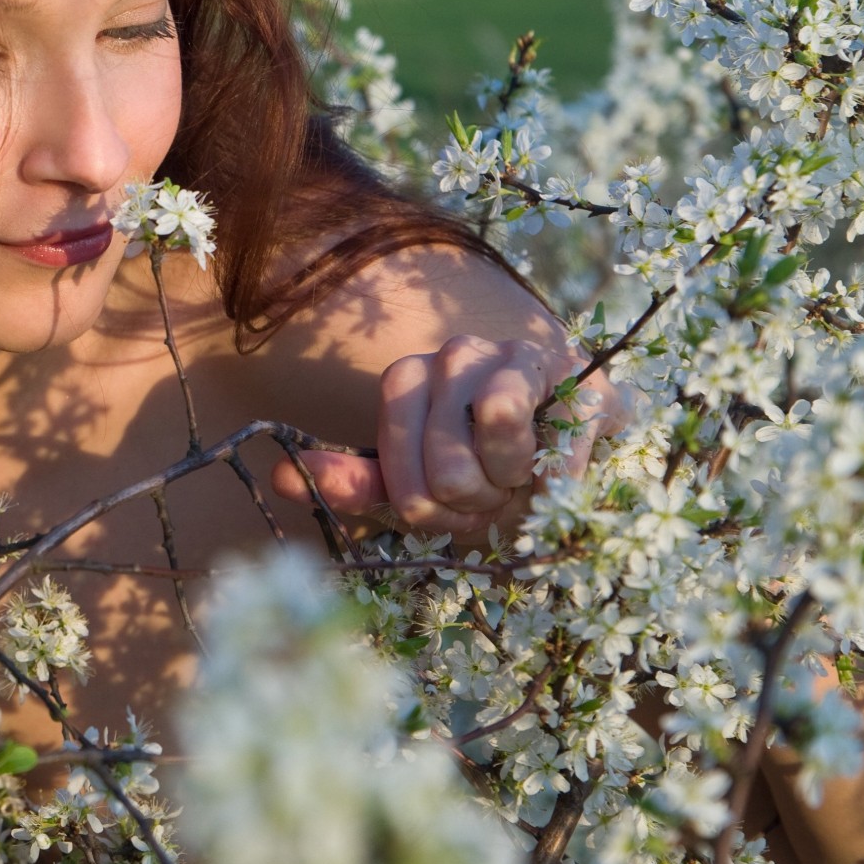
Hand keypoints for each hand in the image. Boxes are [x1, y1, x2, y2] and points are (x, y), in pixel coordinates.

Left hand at [271, 333, 635, 546]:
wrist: (573, 470)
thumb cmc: (487, 478)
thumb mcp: (419, 489)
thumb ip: (359, 483)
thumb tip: (283, 476)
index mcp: (411, 377)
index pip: (394, 438)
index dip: (419, 490)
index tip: (440, 509)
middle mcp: (458, 354)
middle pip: (446, 451)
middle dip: (471, 498)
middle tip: (489, 497)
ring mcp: (519, 357)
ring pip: (499, 421)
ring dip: (512, 479)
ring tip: (521, 481)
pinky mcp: (580, 377)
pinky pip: (561, 426)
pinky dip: (555, 476)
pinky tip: (557, 481)